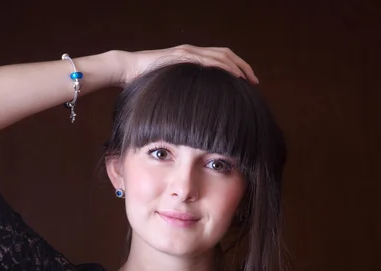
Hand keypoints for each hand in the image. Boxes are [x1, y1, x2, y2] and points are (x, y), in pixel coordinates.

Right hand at [113, 45, 258, 86]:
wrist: (126, 69)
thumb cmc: (144, 81)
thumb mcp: (169, 87)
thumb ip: (182, 92)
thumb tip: (192, 109)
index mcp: (191, 58)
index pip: (220, 59)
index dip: (236, 68)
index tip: (247, 82)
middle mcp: (192, 52)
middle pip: (226, 55)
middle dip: (243, 67)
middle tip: (255, 82)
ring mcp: (188, 53)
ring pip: (220, 56)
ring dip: (237, 67)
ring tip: (249, 80)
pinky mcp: (182, 57)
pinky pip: (208, 60)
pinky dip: (223, 67)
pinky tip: (234, 76)